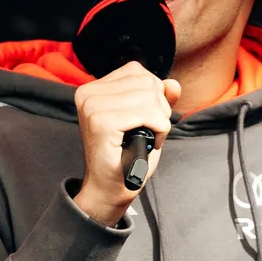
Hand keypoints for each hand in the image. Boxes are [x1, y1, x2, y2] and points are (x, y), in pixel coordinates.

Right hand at [72, 62, 180, 225]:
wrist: (109, 189)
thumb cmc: (126, 156)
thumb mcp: (145, 119)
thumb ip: (159, 98)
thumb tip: (174, 84)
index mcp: (93, 88)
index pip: (137, 71)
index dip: (152, 94)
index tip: (144, 118)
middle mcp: (88, 93)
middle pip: (146, 82)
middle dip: (159, 107)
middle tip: (148, 131)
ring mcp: (93, 107)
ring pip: (150, 97)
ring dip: (160, 120)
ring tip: (147, 137)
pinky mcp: (101, 122)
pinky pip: (150, 114)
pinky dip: (160, 129)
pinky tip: (149, 143)